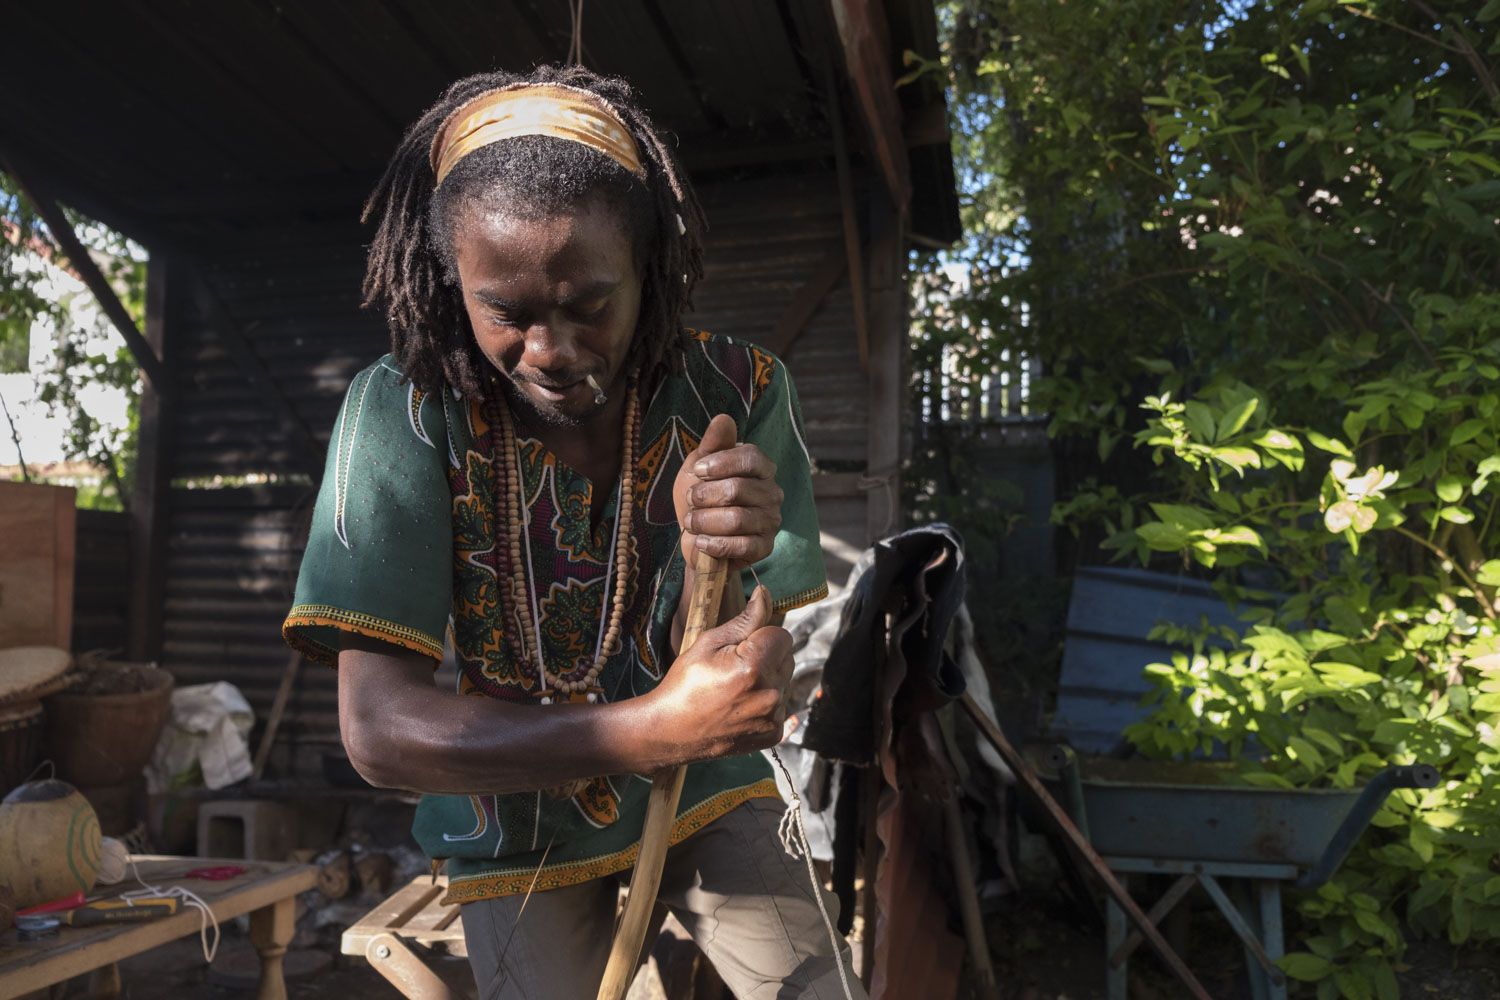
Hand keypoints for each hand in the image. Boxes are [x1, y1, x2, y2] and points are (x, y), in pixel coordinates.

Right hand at [648, 586, 793, 762]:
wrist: (670, 731)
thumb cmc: (684, 684)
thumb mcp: (708, 643)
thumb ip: (745, 620)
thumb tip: (766, 593)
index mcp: (754, 667)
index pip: (782, 635)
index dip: (762, 636)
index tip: (740, 647)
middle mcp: (769, 694)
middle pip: (787, 658)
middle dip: (767, 656)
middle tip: (735, 668)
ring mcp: (773, 718)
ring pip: (785, 682)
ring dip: (768, 680)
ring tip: (736, 689)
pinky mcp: (773, 735)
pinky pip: (781, 707)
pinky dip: (766, 704)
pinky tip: (741, 707)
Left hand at [674, 413, 783, 569]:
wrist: (697, 538)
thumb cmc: (701, 498)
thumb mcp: (699, 467)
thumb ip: (712, 444)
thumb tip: (723, 418)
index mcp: (761, 468)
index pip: (751, 457)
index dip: (721, 463)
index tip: (697, 470)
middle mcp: (772, 493)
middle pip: (738, 489)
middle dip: (704, 496)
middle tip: (690, 500)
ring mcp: (771, 521)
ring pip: (737, 519)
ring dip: (704, 521)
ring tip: (691, 522)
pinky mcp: (764, 547)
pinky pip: (742, 546)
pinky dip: (715, 544)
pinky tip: (701, 541)